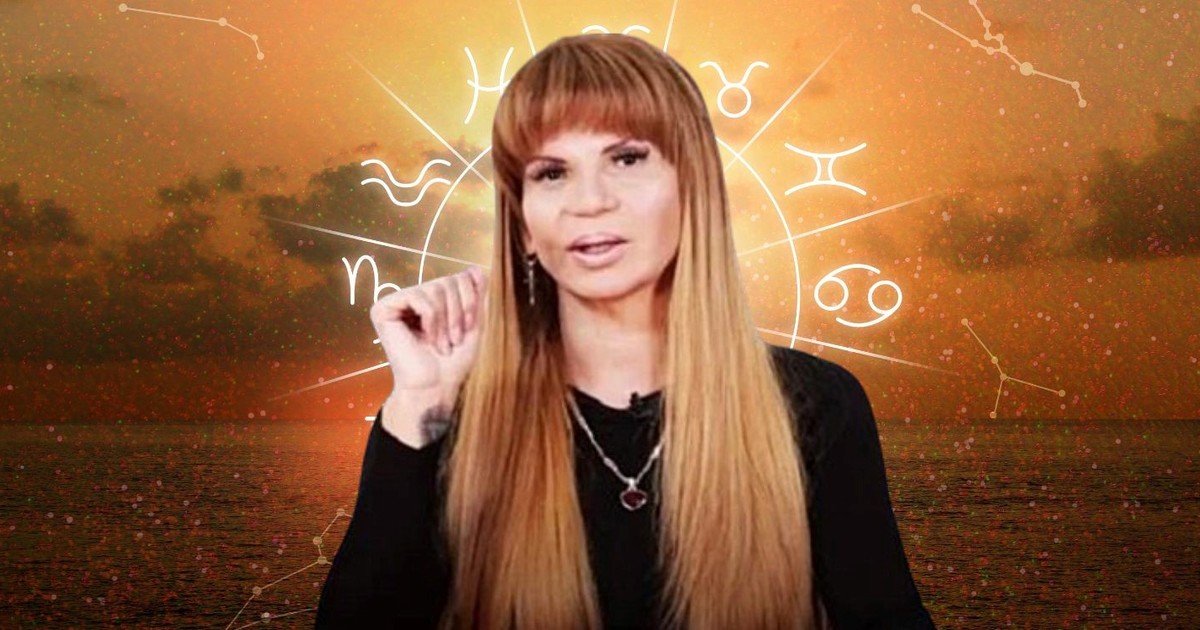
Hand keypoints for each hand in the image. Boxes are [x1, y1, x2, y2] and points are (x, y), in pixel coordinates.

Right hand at [369, 265, 488, 405]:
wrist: (434, 387)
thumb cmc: (453, 362)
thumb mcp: (473, 324)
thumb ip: (476, 296)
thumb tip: (476, 267)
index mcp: (432, 299)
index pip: (458, 277)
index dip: (470, 300)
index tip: (470, 328)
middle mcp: (413, 297)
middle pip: (447, 280)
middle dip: (459, 311)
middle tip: (456, 340)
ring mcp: (397, 301)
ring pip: (435, 287)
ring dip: (446, 320)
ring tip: (444, 344)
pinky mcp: (383, 309)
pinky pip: (418, 297)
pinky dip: (431, 319)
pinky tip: (427, 339)